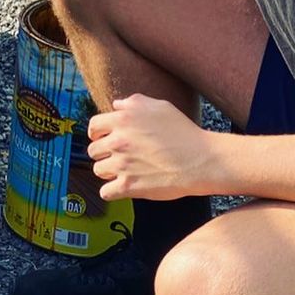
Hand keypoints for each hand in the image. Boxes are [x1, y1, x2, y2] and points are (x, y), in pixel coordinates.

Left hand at [87, 94, 213, 200]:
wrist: (200, 160)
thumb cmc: (183, 132)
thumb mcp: (159, 106)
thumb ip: (133, 102)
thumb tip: (116, 105)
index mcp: (123, 120)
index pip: (93, 126)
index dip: (97, 133)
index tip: (102, 138)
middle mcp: (118, 141)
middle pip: (93, 150)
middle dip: (104, 153)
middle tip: (119, 156)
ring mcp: (122, 165)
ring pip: (98, 170)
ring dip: (108, 171)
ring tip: (124, 170)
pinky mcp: (129, 186)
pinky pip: (106, 192)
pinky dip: (112, 191)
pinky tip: (122, 186)